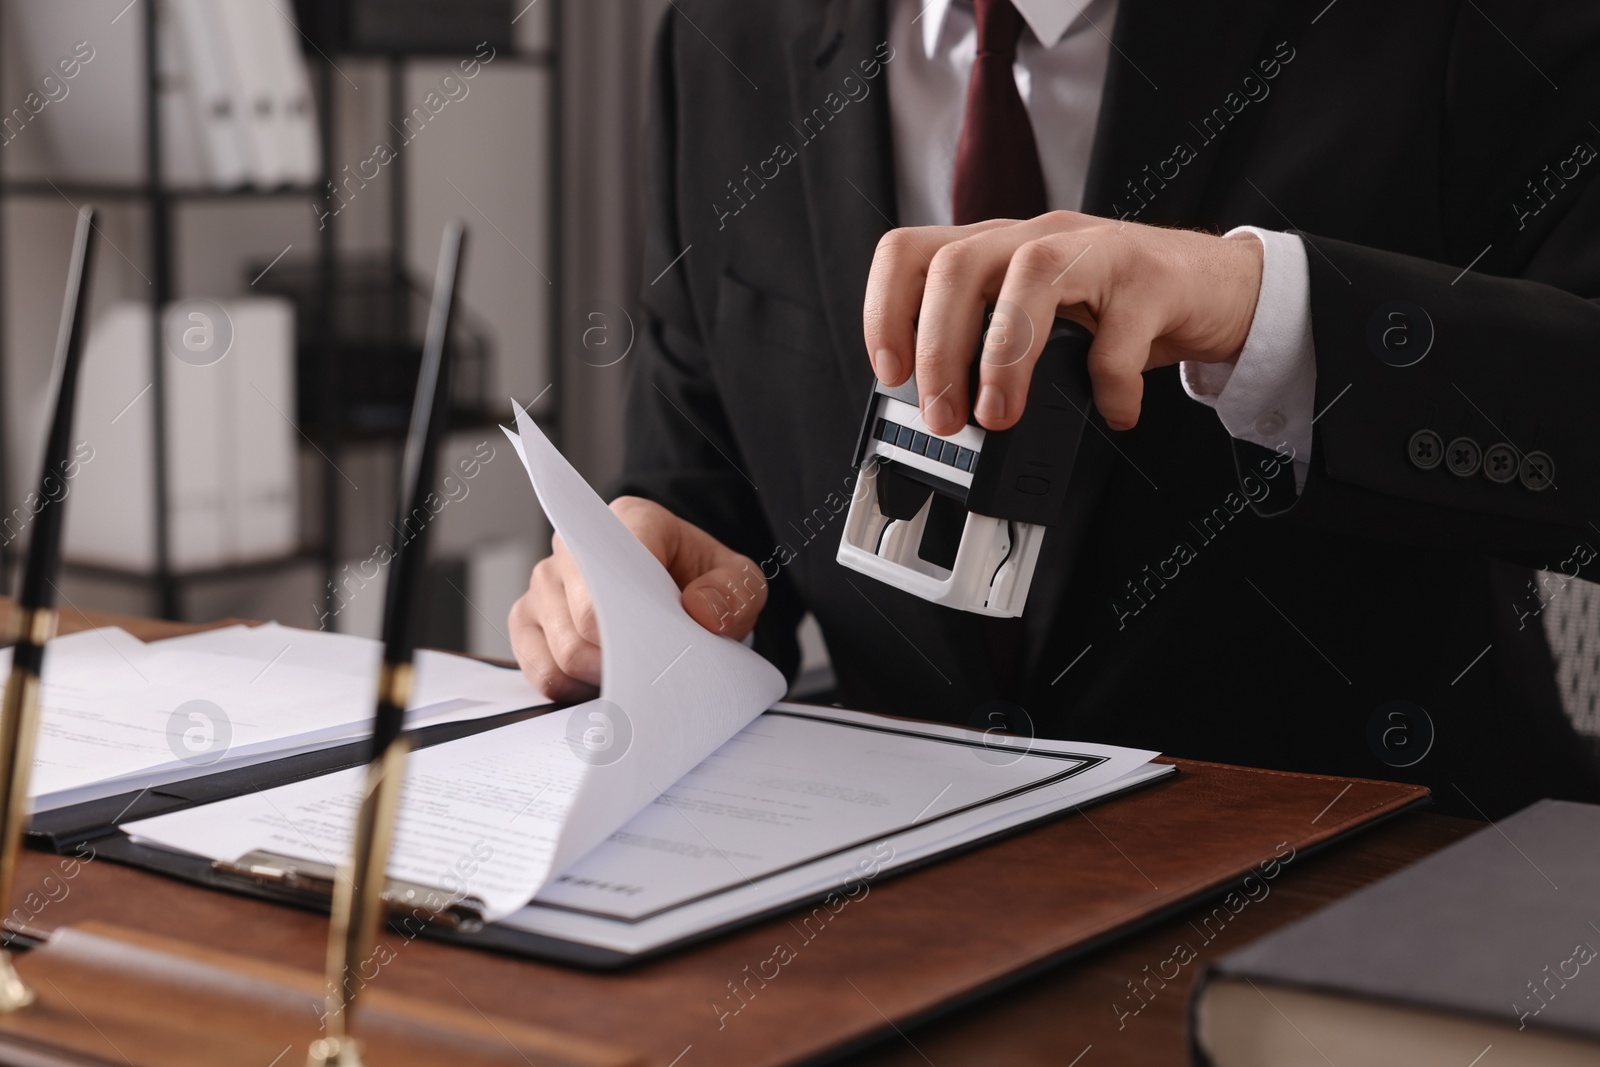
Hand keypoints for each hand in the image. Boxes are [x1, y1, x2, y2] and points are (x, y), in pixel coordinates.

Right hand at [507, 496, 768, 699]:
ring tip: (633, 675)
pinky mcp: (527, 618)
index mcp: (628, 521)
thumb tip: (700, 610)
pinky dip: (571, 689)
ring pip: (561, 651)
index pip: (611, 570)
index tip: (658, 646)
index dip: (632, 619)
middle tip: (654, 675)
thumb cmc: (703, 582)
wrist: (680, 589)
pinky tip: (600, 683)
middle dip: (622, 659)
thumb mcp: (741, 582)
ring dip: (599, 678)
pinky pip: (538, 669)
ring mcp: (546, 583)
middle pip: (583, 621)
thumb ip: (734, 593)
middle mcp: (575, 546)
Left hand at [862, 211, 1263, 432]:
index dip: (885, 310)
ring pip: (1029, 275)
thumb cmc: (1117, 306)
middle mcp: (1038, 238)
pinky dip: (1108, 386)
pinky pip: (1118, 334)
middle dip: (938, 349)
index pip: (911, 252)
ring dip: (1003, 357)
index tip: (891, 373)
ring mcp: (1097, 251)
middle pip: (958, 265)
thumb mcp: (1039, 321)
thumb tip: (941, 413)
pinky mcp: (1152, 281)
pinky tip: (1113, 412)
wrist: (1217, 287)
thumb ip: (990, 350)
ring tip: (1001, 415)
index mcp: (997, 249)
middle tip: (945, 417)